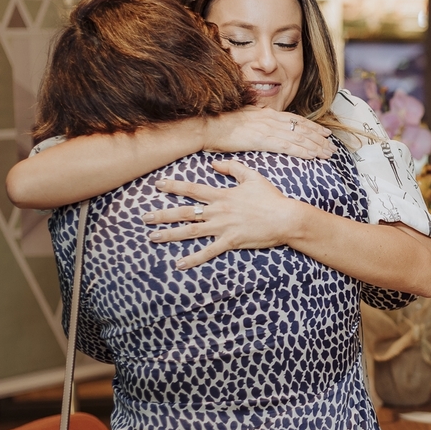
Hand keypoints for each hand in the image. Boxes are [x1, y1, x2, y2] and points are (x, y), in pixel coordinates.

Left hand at [143, 159, 304, 268]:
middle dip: (163, 215)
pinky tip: (179, 265)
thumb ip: (232, 168)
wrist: (286, 218)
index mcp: (222, 195)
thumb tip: (213, 164)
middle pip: (185, 212)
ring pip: (190, 231)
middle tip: (144, 218)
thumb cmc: (271, 198)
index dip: (174, 187)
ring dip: (170, 234)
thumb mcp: (252, 177)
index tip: (158, 185)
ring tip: (152, 237)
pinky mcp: (230, 242)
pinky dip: (193, 259)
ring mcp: (223, 227)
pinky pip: (208, 252)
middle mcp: (218, 211)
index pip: (193, 189)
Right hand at [202, 106, 335, 159]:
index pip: (295, 120)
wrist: (207, 125)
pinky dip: (301, 151)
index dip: (312, 127)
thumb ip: (257, 119)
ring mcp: (267, 129)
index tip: (324, 133)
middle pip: (301, 129)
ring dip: (315, 146)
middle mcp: (270, 119)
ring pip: (298, 138)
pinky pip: (286, 147)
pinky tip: (312, 156)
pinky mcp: (261, 140)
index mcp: (266, 114)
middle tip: (332, 146)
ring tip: (327, 153)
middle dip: (319, 138)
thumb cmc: (221, 124)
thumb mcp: (244, 116)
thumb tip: (264, 119)